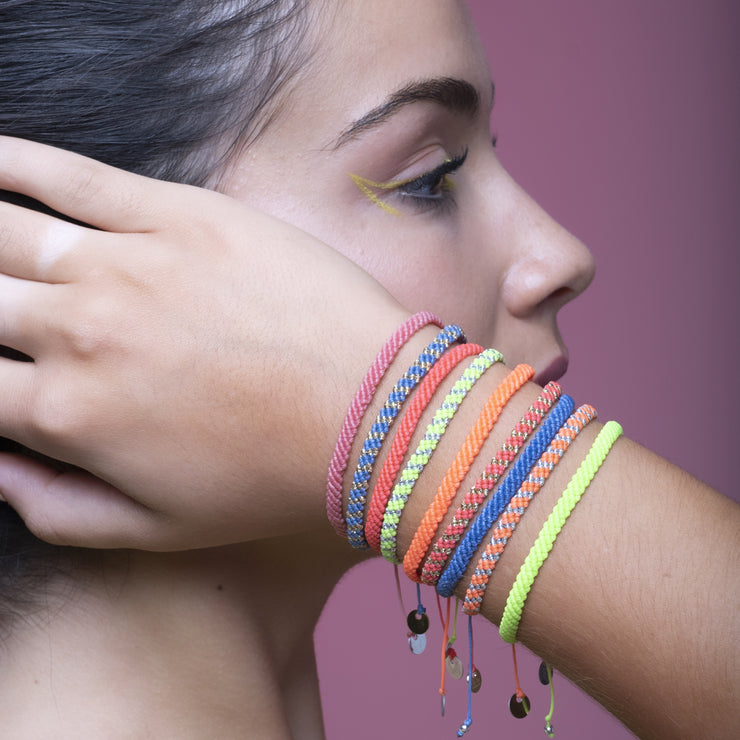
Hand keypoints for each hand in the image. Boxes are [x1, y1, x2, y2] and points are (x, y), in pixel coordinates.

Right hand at [0, 137, 406, 548]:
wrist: (370, 412)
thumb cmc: (271, 477)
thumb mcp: (157, 529)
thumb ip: (54, 508)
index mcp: (65, 415)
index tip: (0, 364)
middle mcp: (78, 332)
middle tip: (0, 306)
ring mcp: (126, 266)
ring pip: (5, 232)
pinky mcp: (178, 217)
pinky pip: (73, 176)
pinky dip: (14, 161)